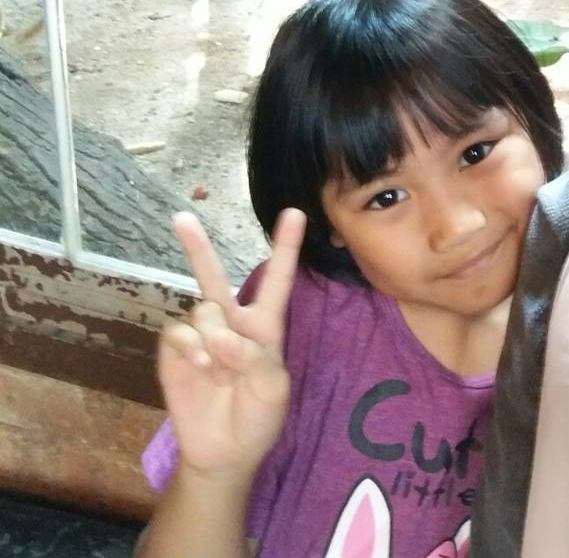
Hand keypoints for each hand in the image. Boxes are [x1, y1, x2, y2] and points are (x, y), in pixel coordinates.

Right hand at [158, 208, 305, 479]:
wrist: (224, 453)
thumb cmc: (259, 417)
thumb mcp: (273, 389)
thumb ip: (254, 357)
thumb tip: (221, 337)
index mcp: (265, 325)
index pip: (277, 280)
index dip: (286, 247)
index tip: (294, 212)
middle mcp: (231, 322)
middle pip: (214, 276)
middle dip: (197, 247)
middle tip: (181, 218)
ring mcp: (201, 336)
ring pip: (203, 310)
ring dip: (212, 336)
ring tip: (219, 368)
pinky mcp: (176, 353)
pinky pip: (178, 333)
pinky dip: (191, 349)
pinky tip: (201, 368)